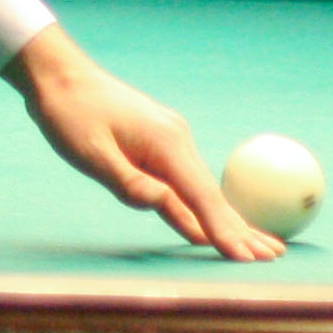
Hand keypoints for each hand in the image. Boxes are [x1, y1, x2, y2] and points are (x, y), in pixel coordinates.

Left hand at [1, 26, 280, 259]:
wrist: (59, 74)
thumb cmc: (69, 113)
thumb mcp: (92, 154)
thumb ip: (131, 184)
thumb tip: (168, 207)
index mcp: (165, 143)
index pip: (200, 197)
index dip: (224, 231)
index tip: (245, 258)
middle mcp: (177, 140)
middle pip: (212, 195)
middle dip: (242, 229)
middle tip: (273, 258)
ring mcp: (172, 140)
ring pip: (204, 189)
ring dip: (230, 219)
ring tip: (261, 245)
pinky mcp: (161, 143)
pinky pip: (188, 182)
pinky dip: (206, 205)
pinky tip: (218, 221)